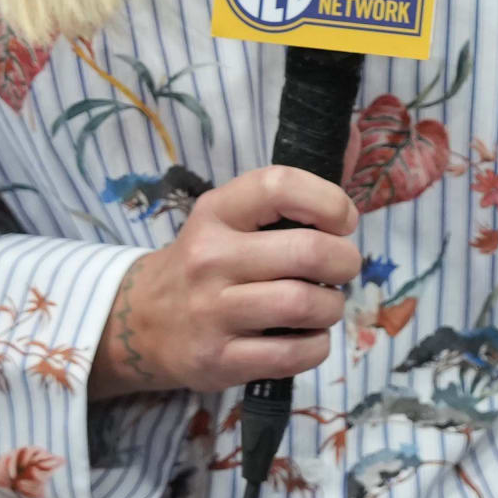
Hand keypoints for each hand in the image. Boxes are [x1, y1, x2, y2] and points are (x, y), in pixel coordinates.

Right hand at [87, 165, 359, 397]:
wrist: (140, 322)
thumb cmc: (208, 262)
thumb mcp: (231, 218)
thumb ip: (293, 189)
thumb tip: (356, 137)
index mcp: (216, 213)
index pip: (278, 185)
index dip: (329, 200)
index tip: (343, 220)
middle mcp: (209, 259)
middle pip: (307, 252)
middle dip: (345, 261)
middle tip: (342, 268)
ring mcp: (212, 312)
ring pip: (304, 304)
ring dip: (332, 306)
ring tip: (323, 304)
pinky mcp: (219, 360)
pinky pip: (293, 354)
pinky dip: (317, 346)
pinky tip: (307, 336)